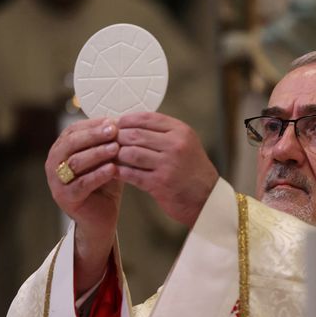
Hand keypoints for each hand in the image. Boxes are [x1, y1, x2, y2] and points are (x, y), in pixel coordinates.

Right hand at [45, 118, 120, 294]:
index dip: (94, 125)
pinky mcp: (66, 198)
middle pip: (71, 144)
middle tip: (114, 130)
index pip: (74, 130)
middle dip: (94, 135)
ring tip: (116, 148)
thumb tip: (122, 119)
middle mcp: (54, 163)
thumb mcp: (107, 158)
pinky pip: (81, 184)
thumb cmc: (104, 184)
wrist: (101, 217)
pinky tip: (112, 169)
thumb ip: (109, 141)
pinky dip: (97, 175)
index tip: (114, 121)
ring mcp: (57, 182)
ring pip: (75, 162)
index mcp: (62, 149)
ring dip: (96, 153)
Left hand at [115, 112, 218, 226]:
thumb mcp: (186, 143)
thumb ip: (164, 133)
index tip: (117, 124)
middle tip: (108, 141)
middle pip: (135, 134)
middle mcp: (176, 145)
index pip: (147, 118)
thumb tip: (133, 124)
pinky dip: (119, 172)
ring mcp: (168, 164)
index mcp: (181, 131)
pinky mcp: (159, 183)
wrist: (207, 198)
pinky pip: (131, 174)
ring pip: (130, 153)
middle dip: (118, 137)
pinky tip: (114, 172)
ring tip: (111, 157)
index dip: (127, 120)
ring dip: (117, 155)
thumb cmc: (193, 171)